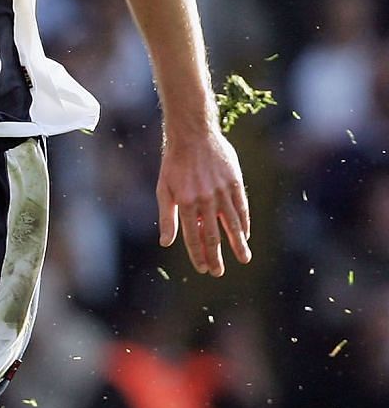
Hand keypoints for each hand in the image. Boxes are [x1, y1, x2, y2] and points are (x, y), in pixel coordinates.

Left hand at [157, 128, 251, 276]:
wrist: (192, 135)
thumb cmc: (174, 163)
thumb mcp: (163, 189)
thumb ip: (167, 217)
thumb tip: (166, 243)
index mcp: (185, 203)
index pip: (193, 237)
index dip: (198, 254)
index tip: (203, 268)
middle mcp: (204, 200)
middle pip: (212, 235)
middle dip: (216, 256)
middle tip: (219, 272)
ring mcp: (221, 191)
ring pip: (232, 224)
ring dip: (238, 244)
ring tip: (244, 259)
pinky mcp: (235, 182)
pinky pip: (241, 207)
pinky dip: (244, 223)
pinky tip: (245, 235)